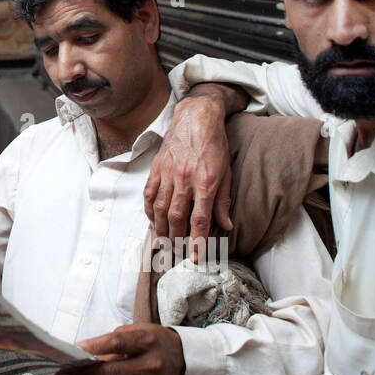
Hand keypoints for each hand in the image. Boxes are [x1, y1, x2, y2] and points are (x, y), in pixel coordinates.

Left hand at [56, 324, 184, 374]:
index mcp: (147, 340)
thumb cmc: (152, 340)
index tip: (73, 349)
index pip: (116, 343)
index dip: (93, 347)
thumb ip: (113, 340)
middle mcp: (149, 364)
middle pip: (112, 372)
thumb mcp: (137, 330)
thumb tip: (84, 351)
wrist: (181, 360)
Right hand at [143, 95, 232, 260]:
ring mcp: (168, 173)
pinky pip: (148, 193)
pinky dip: (148, 210)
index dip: (196, 241)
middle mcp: (184, 179)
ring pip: (159, 208)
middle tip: (176, 254)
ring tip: (163, 243)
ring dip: (160, 229)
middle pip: (176, 217)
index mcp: (205, 182)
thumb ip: (223, 201)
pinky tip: (152, 220)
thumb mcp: (226, 172)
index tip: (194, 257)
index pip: (199, 219)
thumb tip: (226, 225)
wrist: (196, 117)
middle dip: (176, 239)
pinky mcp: (157, 168)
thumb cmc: (214, 144)